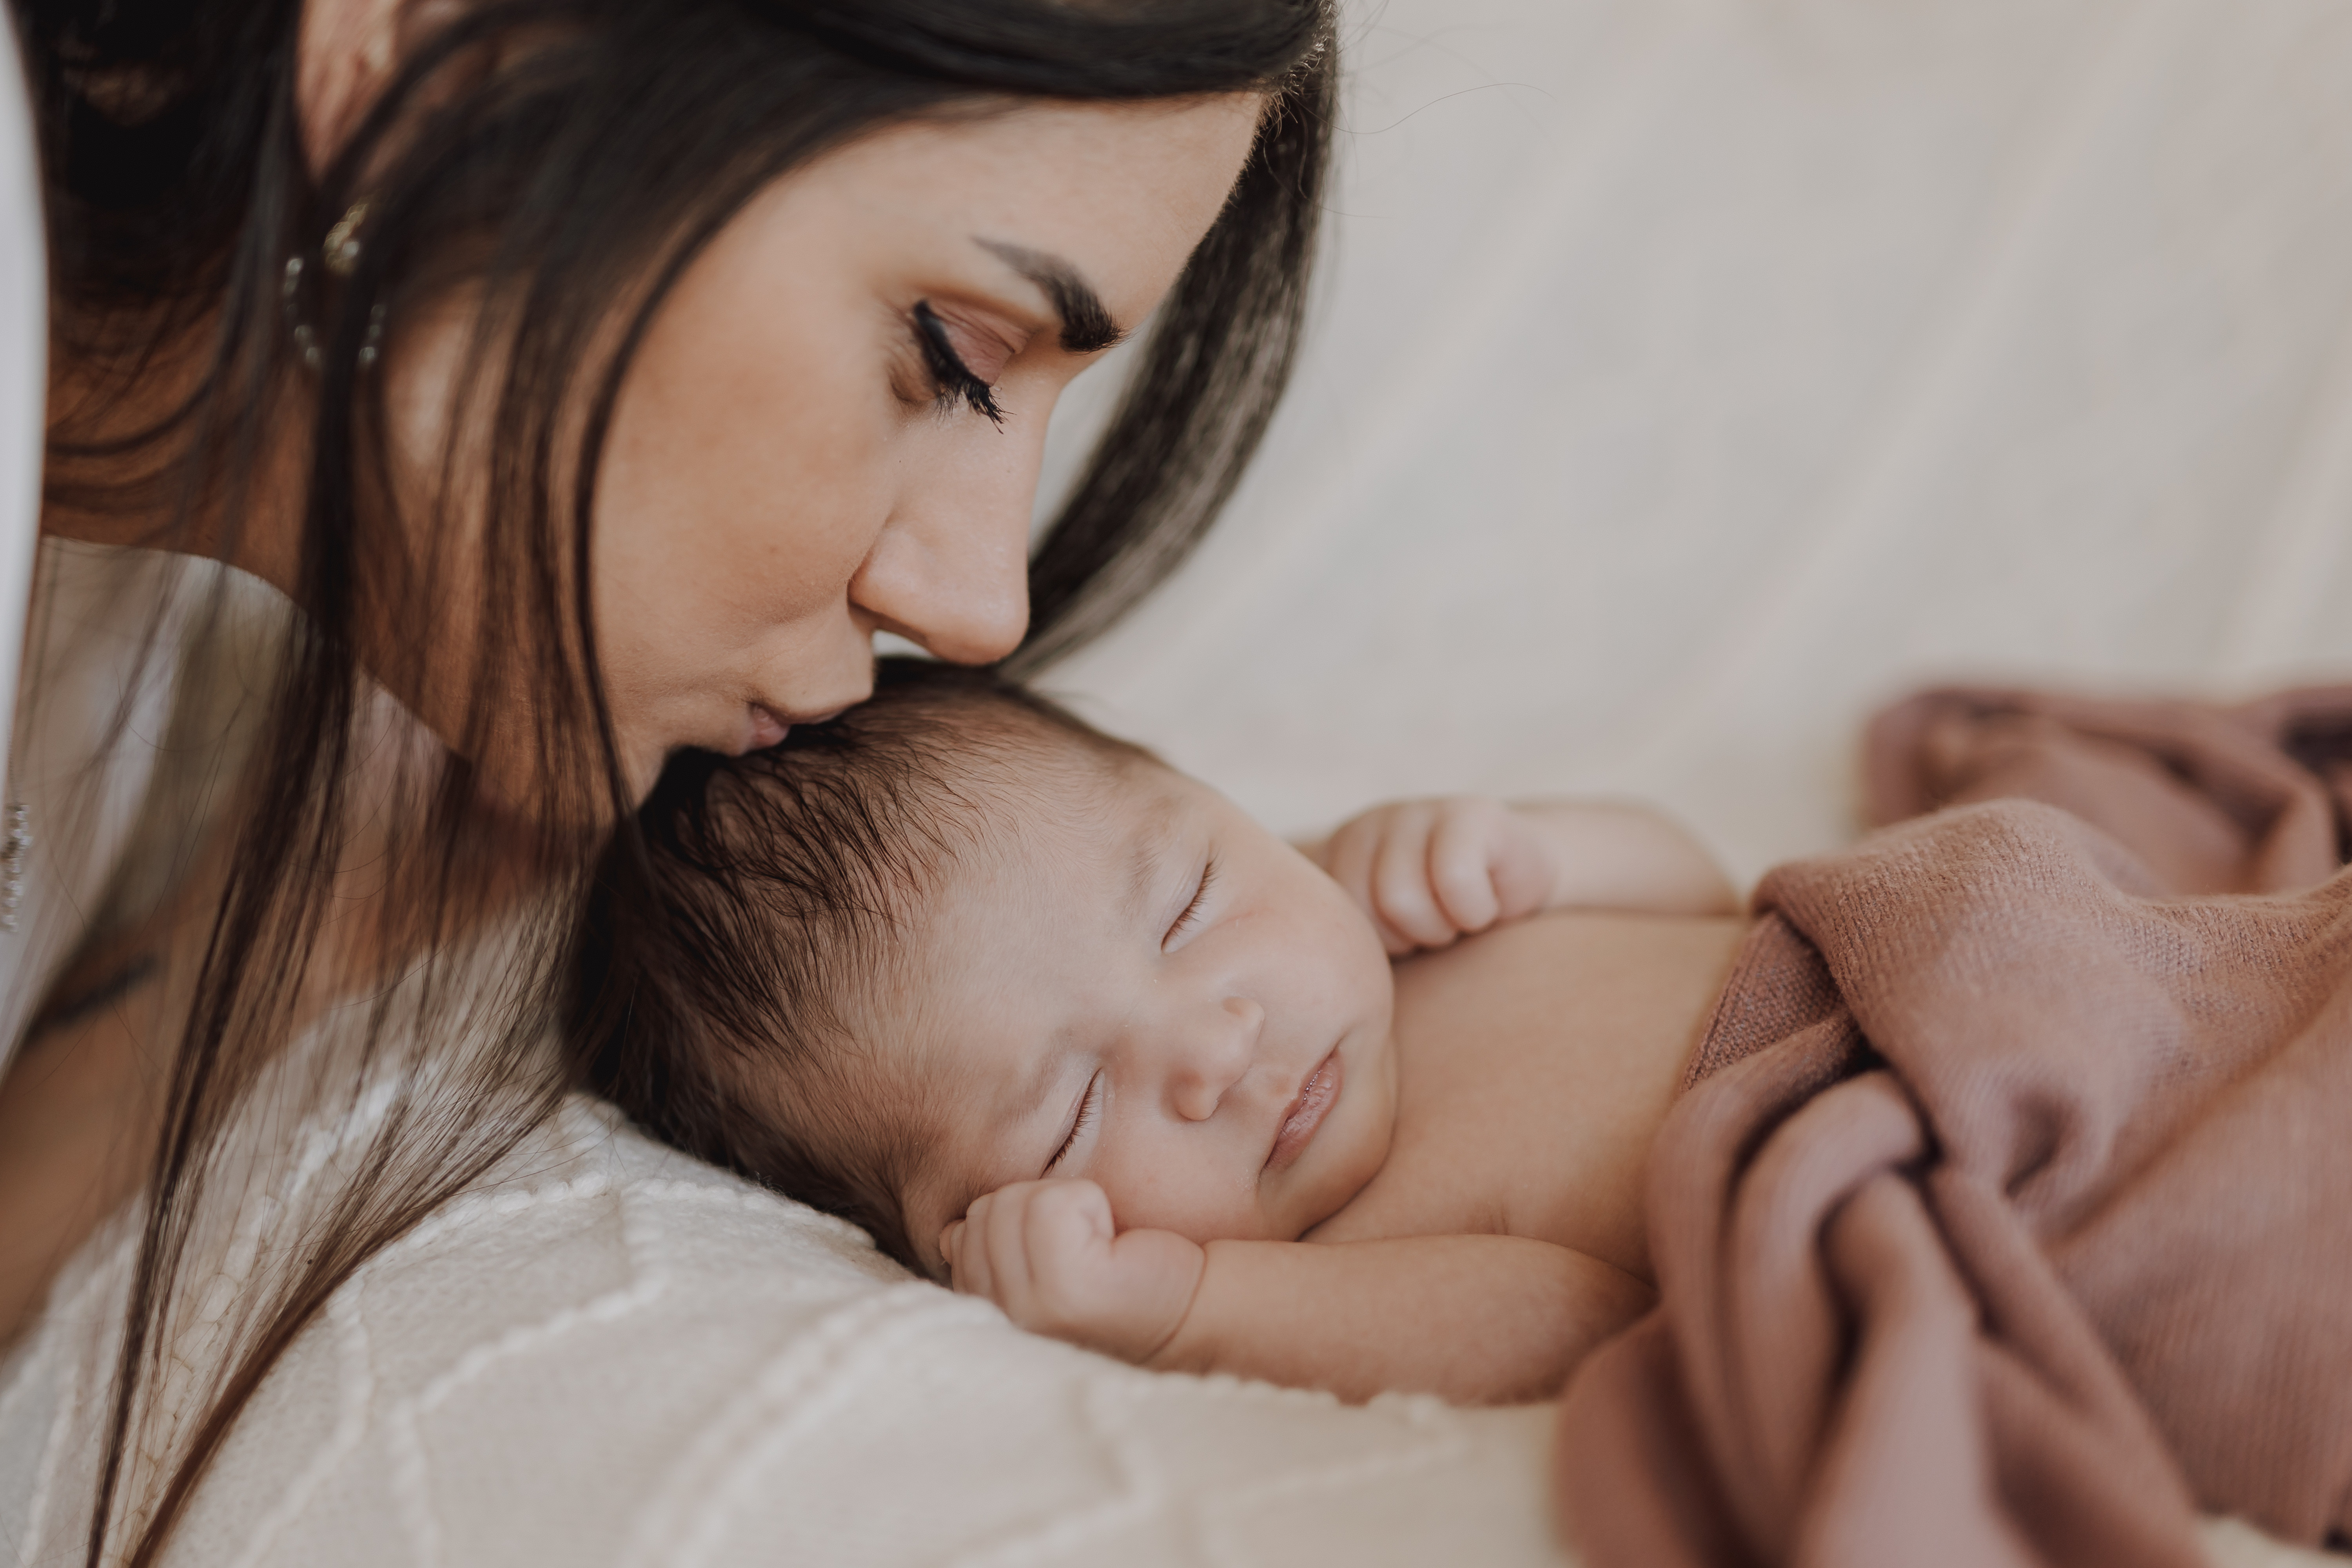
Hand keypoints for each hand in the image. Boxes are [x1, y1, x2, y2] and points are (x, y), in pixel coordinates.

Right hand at [940, 1179, 1206, 1363]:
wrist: (1187, 1308)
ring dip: (1065, 1203)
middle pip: (984, 1211)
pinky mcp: (1068, 1291)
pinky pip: (1054, 1202)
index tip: (1060, 1247)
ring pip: (1015, 1202)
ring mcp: (1030, 1309)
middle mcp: (1001, 1321)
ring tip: (1097, 1242)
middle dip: (1038, 1205)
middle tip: (1083, 1241)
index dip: (1016, 1220)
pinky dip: (1089, 1202)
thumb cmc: (1118, 1278)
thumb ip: (992, 1249)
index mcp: (988, 1315)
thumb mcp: (1041, 1262)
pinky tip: (1111, 1241)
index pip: (960, 1233)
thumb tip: (950, 1233)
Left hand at [1316, 796, 1556, 954]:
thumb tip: (1294, 995)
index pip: (1322, 923)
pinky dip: (1476, 910)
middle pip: (1361, 913)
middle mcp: (1364, 827)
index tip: (1400, 940)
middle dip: (1405, 940)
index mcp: (1333, 857)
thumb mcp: (1382, 933)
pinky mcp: (1467, 814)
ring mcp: (1413, 813)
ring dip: (1441, 928)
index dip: (1372, 949)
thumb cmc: (1444, 921)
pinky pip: (1455, 879)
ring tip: (1455, 916)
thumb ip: (1340, 945)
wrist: (1521, 879)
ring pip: (1401, 899)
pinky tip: (1485, 901)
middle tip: (1433, 926)